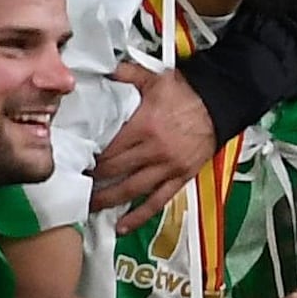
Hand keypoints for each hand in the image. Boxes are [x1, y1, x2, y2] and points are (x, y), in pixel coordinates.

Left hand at [87, 60, 218, 216]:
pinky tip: (122, 226)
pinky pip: (157, 202)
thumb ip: (126, 75)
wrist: (222, 102)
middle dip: (92, 179)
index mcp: (144, 126)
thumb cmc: (188, 91)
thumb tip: (101, 71)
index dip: (89, 157)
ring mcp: (168, 168)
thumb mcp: (155, 78)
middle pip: (115, 171)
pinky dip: (139, 216)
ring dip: (107, 200)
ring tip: (88, 207)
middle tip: (74, 183)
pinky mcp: (181, 178)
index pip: (108, 148)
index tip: (74, 161)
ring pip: (131, 191)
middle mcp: (153, 151)